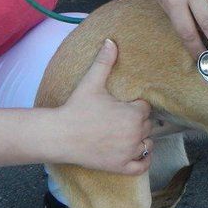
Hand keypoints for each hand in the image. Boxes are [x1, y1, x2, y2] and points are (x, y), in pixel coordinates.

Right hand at [55, 39, 152, 174]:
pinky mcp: (121, 167)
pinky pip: (143, 165)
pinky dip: (143, 160)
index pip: (146, 108)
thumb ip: (104, 62)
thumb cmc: (76, 108)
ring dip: (141, 140)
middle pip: (147, 126)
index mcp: (134, 114)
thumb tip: (110, 40)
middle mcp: (135, 134)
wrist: (59, 136)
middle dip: (136, 122)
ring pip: (148, 145)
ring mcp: (129, 152)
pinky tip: (135, 152)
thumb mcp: (91, 83)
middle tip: (118, 119)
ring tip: (125, 134)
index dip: (135, 106)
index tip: (121, 106)